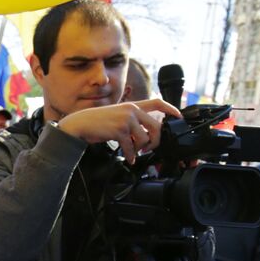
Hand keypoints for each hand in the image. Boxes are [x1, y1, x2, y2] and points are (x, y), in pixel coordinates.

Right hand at [56, 99, 181, 163]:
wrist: (80, 124)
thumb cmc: (98, 122)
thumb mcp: (117, 115)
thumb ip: (132, 120)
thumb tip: (145, 134)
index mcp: (132, 105)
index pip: (157, 102)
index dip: (171, 108)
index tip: (178, 116)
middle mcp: (131, 110)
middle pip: (156, 125)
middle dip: (155, 140)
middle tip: (149, 147)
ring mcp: (126, 120)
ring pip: (144, 138)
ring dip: (140, 149)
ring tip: (134, 152)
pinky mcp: (119, 131)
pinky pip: (131, 147)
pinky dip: (131, 155)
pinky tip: (129, 158)